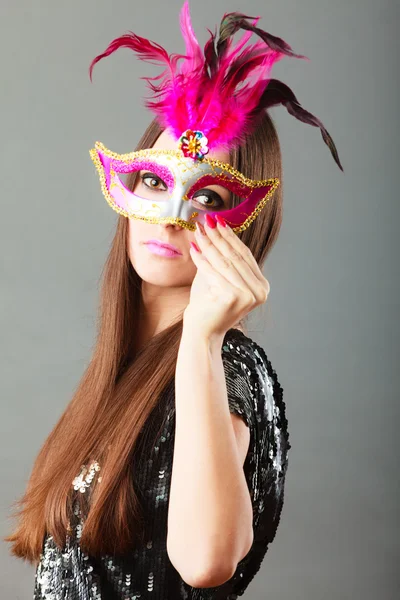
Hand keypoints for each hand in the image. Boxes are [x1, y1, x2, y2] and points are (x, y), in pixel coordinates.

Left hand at [184, 214, 269, 338]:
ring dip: (209, 244)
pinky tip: (193, 248)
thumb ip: (221, 256)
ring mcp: (248, 295)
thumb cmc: (209, 305)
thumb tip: (214, 225)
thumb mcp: (218, 276)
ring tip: (198, 231)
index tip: (218, 220)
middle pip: (235, 257)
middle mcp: (260, 292)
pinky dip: (202, 259)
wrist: (201, 332)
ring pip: (224, 262)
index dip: (230, 236)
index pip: (245, 255)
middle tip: (206, 220)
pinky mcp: (233, 297)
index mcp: (262, 286)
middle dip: (219, 236)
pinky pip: (214, 272)